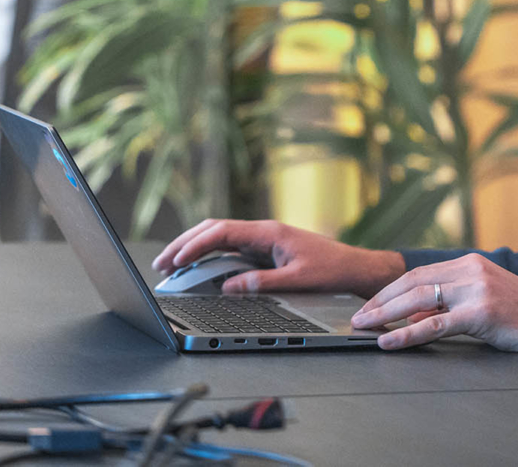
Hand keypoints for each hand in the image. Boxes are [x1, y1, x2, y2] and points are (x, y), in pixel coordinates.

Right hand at [152, 218, 406, 298]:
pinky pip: (230, 248)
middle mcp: (264, 232)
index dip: (195, 244)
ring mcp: (263, 240)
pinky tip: (197, 266)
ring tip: (171, 264)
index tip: (176, 259)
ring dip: (194, 248)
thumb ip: (263, 283)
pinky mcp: (266, 250)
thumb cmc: (333, 270)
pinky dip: (209, 255)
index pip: (223, 231)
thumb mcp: (299, 279)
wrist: (355, 268)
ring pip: (220, 237)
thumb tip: (229, 287)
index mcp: (269, 232)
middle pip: (215, 230)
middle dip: (186, 244)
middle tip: (162, 263)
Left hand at [350, 253, 517, 357]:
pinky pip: (435, 324)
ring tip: (365, 326)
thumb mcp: (483, 300)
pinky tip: (390, 340)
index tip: (371, 303)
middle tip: (358, 316)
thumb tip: (412, 316)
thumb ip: (450, 304)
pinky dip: (407, 333)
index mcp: (470, 263)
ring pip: (419, 299)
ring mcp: (476, 289)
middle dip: (381, 300)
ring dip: (386, 314)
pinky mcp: (480, 312)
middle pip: (414, 282)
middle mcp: (470, 269)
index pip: (420, 274)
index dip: (391, 289)